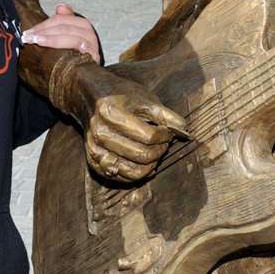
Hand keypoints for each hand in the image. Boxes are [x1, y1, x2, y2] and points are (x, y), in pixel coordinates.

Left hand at [20, 3, 98, 59]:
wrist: (86, 76)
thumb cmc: (73, 56)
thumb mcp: (66, 37)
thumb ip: (63, 21)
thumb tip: (60, 6)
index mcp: (82, 25)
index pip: (60, 19)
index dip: (43, 24)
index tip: (28, 32)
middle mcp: (88, 32)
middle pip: (64, 27)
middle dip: (44, 31)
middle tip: (28, 37)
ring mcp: (92, 44)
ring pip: (71, 37)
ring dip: (51, 39)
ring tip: (36, 41)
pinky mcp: (94, 56)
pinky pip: (81, 48)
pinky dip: (68, 47)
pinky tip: (58, 50)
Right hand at [72, 63, 187, 182]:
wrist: (90, 96)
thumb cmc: (121, 96)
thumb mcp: (145, 98)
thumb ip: (166, 115)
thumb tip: (184, 131)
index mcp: (111, 113)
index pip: (149, 136)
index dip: (165, 136)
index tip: (169, 131)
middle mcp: (99, 133)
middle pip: (141, 155)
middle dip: (160, 150)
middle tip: (164, 142)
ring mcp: (94, 149)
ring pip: (133, 171)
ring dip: (151, 164)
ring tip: (155, 151)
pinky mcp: (93, 161)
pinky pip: (121, 177)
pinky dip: (137, 173)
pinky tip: (144, 162)